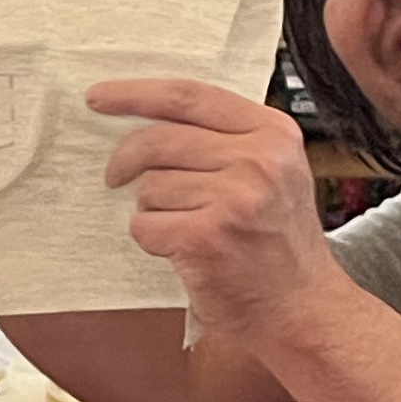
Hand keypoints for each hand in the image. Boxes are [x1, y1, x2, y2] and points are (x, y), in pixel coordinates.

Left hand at [85, 77, 339, 337]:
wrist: (302, 307)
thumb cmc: (278, 240)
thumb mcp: (274, 170)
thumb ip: (226, 138)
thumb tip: (147, 115)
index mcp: (273, 132)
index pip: (189, 96)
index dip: (135, 94)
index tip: (98, 98)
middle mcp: (258, 160)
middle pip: (158, 140)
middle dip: (124, 160)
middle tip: (114, 177)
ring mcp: (234, 199)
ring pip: (148, 186)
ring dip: (151, 210)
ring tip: (185, 227)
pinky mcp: (206, 238)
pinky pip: (146, 225)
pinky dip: (152, 239)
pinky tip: (182, 250)